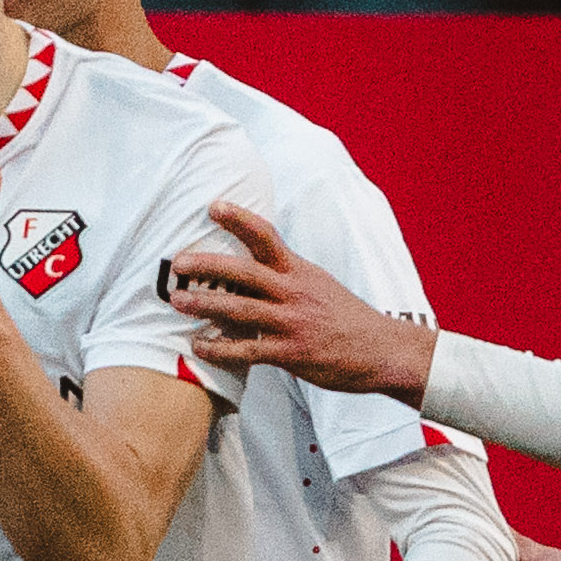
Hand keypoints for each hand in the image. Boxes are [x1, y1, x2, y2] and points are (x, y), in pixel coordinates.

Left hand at [167, 197, 435, 394]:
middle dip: (207, 266)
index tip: (213, 206)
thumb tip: (249, 266)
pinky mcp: (291, 353)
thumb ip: (285, 275)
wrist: (383, 350)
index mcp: (300, 271)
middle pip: (244, 272)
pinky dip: (219, 348)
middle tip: (177, 263)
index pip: (267, 236)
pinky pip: (247, 350)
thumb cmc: (345, 318)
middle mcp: (294, 292)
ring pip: (240, 310)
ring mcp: (292, 323)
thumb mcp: (319, 284)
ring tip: (177, 301)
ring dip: (205, 305)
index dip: (239, 219)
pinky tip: (199, 346)